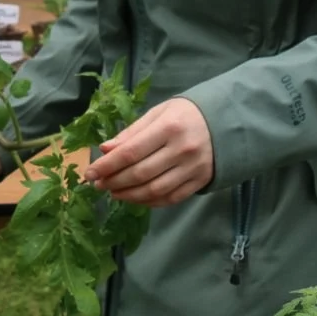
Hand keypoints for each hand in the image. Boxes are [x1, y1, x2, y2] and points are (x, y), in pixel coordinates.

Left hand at [85, 97, 213, 207]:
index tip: (90, 173)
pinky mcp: (200, 181)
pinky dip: (149, 202)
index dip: (107, 166)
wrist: (227, 122)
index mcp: (168, 127)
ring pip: (154, 190)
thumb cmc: (186, 114)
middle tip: (98, 185)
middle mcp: (181, 149)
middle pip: (140, 174)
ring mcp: (193, 168)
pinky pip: (170, 199)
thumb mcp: (158, 113)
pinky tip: (135, 198)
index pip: (130, 152)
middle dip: (114, 182)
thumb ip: (131, 132)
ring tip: (114, 192)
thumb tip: (105, 149)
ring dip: (129, 195)